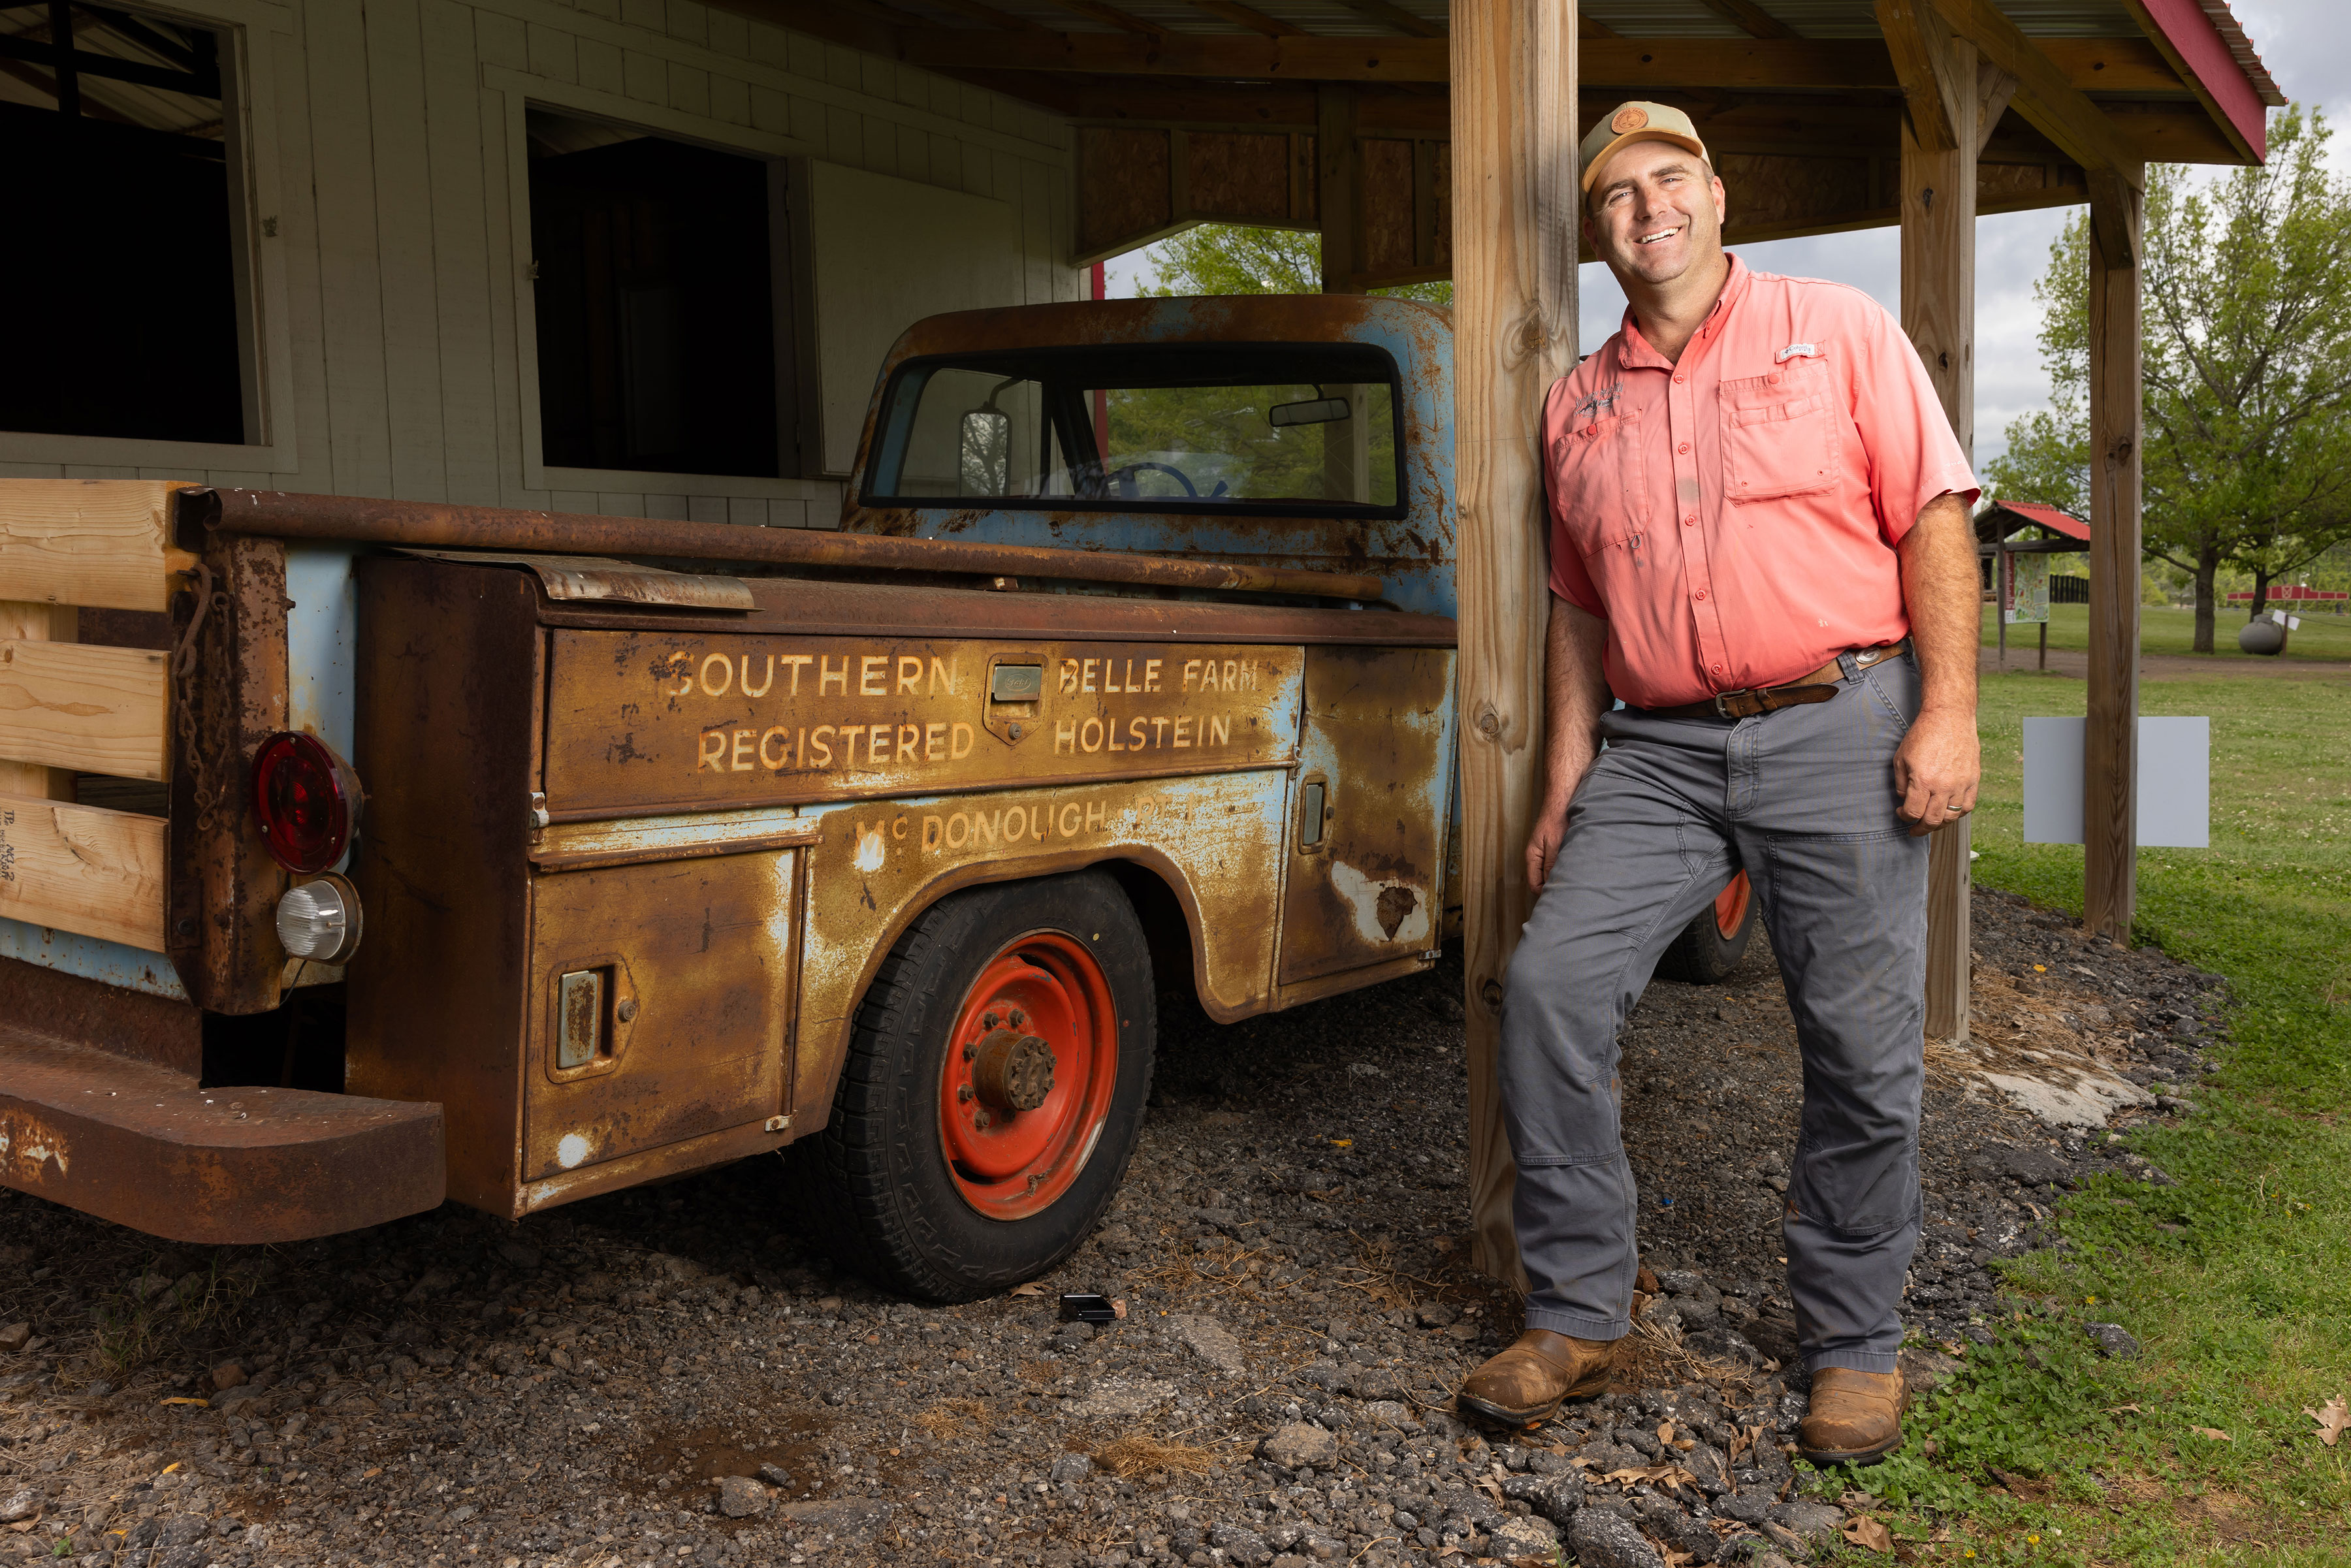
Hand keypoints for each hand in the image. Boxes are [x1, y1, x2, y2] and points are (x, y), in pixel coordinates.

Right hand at [1525, 799, 1571, 889]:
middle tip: (1567, 892)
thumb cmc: (1555, 821)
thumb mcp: (1554, 844)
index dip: (1544, 893)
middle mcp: (1535, 858)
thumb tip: (1550, 883)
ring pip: (1546, 876)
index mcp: (1532, 857)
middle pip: (1539, 882)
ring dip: (1556, 879)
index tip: (1559, 895)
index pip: (1534, 885)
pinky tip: (1570, 871)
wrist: (1560, 806)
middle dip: (1551, 888)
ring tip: (1570, 882)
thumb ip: (1551, 863)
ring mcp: (1543, 856)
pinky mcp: (1550, 852)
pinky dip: (1559, 871)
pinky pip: (1552, 868)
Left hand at [1893, 706, 1979, 835]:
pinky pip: (1968, 806)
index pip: (1913, 813)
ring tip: (1931, 822)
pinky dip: (1958, 814)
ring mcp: (1961, 784)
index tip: (1902, 813)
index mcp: (1923, 781)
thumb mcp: (1901, 758)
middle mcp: (1944, 786)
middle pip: (1933, 820)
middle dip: (1921, 828)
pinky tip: (1949, 812)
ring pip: (1952, 817)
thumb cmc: (1922, 735)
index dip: (1905, 817)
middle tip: (1914, 829)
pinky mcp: (1973, 779)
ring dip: (1939, 823)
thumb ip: (1900, 783)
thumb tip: (1904, 800)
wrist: (1949, 718)